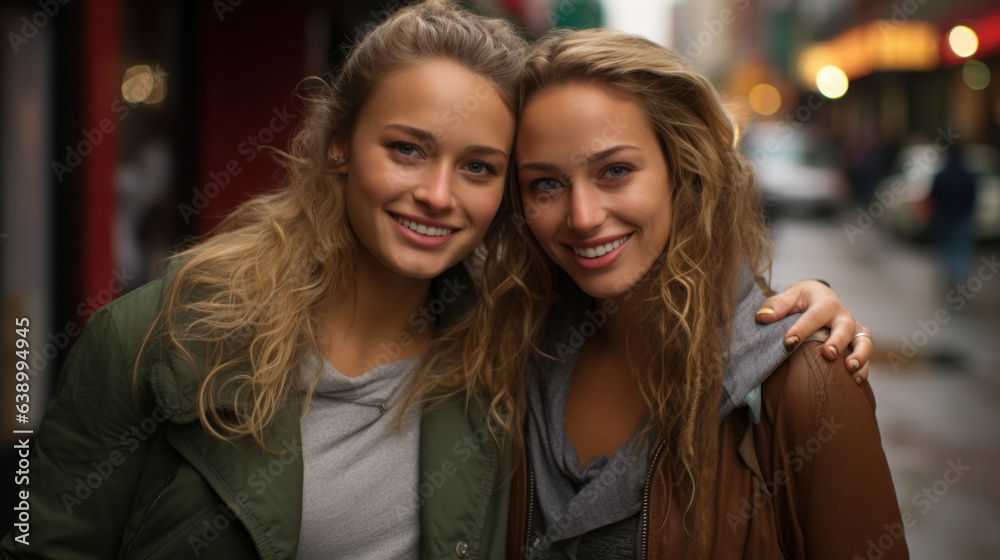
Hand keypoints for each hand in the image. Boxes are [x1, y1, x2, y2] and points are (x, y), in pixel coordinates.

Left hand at [755, 279, 871, 383]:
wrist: (821, 296)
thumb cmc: (802, 299)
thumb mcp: (790, 295)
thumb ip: (776, 304)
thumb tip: (762, 317)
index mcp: (824, 303)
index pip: (813, 316)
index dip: (801, 329)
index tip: (788, 343)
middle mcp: (842, 316)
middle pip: (845, 328)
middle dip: (838, 341)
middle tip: (829, 354)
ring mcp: (853, 329)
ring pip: (863, 341)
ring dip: (859, 356)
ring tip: (850, 369)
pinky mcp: (858, 341)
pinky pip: (866, 354)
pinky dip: (864, 367)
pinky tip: (856, 382)